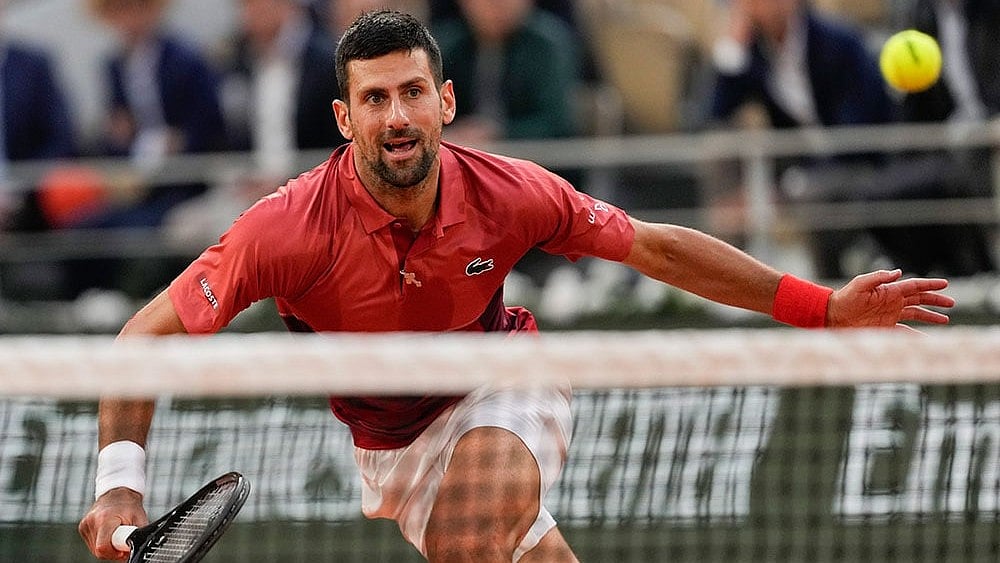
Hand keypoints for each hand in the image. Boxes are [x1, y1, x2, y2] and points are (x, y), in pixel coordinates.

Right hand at [79, 488, 147, 559]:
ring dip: (107, 547)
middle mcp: (92, 521)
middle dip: (112, 551)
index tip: (122, 550)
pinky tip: (109, 533)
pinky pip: (92, 543)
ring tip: (116, 534)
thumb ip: (137, 535)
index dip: (114, 553)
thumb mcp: (139, 519)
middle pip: (98, 550)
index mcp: (105, 519)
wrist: (118, 491)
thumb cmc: (129, 504)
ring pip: (94, 549)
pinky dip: (102, 542)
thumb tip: (138, 547)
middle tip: (122, 543)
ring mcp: (85, 524)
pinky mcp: (82, 527)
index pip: (103, 547)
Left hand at [826, 269, 953, 330]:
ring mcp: (890, 315)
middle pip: (919, 299)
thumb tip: (898, 272)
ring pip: (916, 314)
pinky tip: (927, 339)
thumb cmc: (844, 298)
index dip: (930, 285)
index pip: (914, 286)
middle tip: (951, 302)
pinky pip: (905, 332)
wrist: (832, 316)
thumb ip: (879, 277)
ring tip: (945, 320)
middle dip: (935, 300)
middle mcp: (892, 302)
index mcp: (889, 290)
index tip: (945, 284)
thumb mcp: (860, 284)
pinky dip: (917, 335)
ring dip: (930, 316)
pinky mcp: (885, 327)